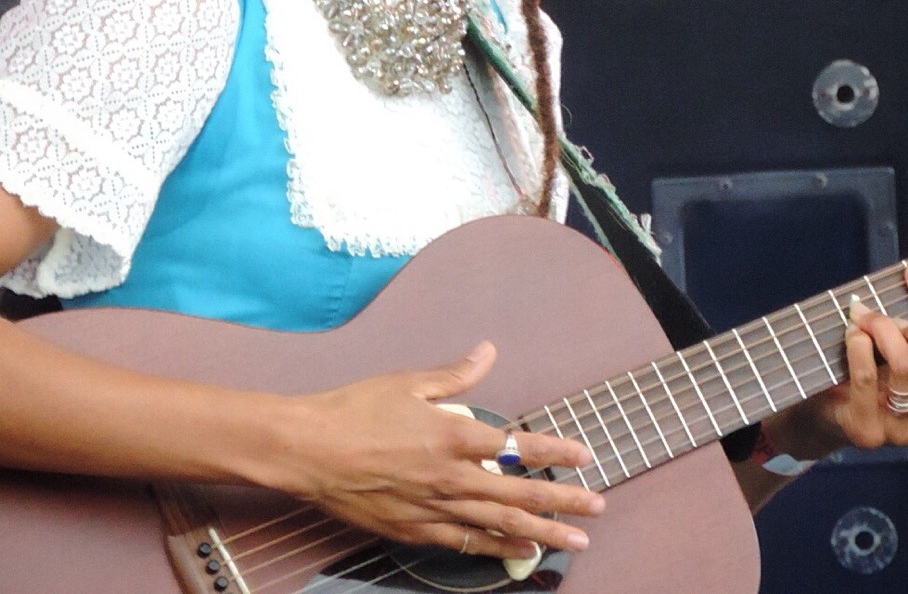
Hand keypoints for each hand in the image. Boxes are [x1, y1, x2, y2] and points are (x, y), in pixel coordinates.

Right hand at [270, 341, 602, 560]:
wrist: (310, 450)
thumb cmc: (357, 409)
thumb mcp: (409, 381)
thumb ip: (455, 374)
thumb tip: (488, 351)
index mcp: (453, 435)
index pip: (519, 446)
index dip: (556, 451)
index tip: (586, 456)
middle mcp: (452, 476)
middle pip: (520, 494)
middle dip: (564, 501)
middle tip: (597, 507)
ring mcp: (434, 508)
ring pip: (500, 525)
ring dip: (542, 533)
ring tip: (575, 542)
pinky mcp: (414, 529)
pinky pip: (465, 543)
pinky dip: (495, 550)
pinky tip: (517, 554)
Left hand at [793, 263, 907, 454]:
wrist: (823, 413)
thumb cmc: (868, 371)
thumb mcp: (896, 347)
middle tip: (884, 315)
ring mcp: (904, 429)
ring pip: (906, 367)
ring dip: (882, 330)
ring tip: (861, 318)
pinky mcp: (869, 432)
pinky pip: (867, 381)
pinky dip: (858, 348)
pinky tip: (852, 335)